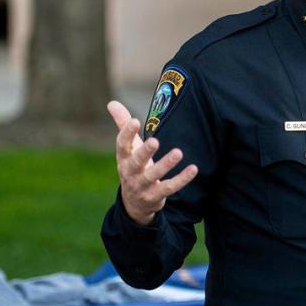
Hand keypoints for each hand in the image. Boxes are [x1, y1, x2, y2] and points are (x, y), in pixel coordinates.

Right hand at [108, 100, 197, 225]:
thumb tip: (112, 102)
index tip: (135, 120)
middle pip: (136, 162)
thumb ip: (122, 125)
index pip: (122, 145)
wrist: (134, 203)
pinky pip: (169, 188)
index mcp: (123, 159)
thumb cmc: (133, 167)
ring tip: (178, 152)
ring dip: (165, 164)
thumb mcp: (128, 148)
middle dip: (145, 152)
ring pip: (153, 176)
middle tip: (155, 141)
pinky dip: (182, 179)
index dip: (127, 134)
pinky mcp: (156, 196)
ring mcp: (142, 186)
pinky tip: (193, 169)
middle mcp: (130, 172)